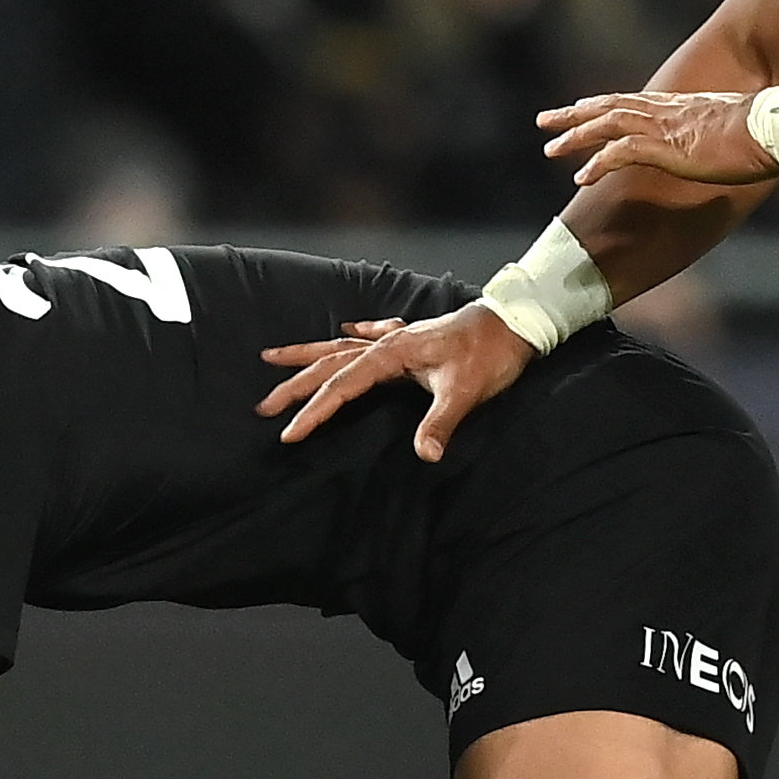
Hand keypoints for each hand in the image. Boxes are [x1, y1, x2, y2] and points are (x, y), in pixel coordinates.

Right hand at [255, 303, 530, 460]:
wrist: (515, 322)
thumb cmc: (491, 354)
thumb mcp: (466, 391)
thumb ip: (440, 423)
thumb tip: (424, 455)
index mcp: (392, 355)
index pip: (342, 386)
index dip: (314, 411)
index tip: (289, 432)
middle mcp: (388, 343)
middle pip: (330, 364)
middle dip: (294, 385)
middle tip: (264, 405)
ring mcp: (399, 339)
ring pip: (342, 348)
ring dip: (309, 355)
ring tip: (274, 357)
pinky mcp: (414, 338)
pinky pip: (374, 335)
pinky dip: (356, 334)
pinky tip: (346, 329)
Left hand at [539, 89, 778, 189]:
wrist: (774, 129)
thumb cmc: (763, 133)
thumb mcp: (732, 132)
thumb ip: (716, 136)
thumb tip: (722, 147)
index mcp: (677, 107)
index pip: (629, 101)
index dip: (600, 105)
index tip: (577, 109)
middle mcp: (665, 111)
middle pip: (608, 107)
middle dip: (574, 114)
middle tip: (544, 121)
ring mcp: (664, 128)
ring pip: (606, 125)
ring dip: (576, 137)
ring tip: (550, 149)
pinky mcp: (666, 148)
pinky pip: (621, 153)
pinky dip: (598, 163)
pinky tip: (580, 177)